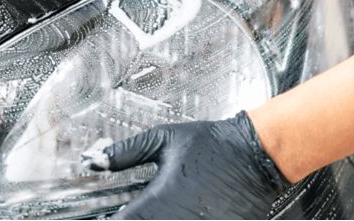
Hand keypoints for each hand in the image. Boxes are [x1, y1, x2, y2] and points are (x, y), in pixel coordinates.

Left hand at [85, 111, 289, 219]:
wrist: (258, 155)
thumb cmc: (215, 146)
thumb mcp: (163, 140)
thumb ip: (125, 152)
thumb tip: (95, 159)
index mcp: (158, 202)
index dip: (112, 220)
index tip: (107, 216)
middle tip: (131, 213)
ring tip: (157, 212)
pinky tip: (178, 214)